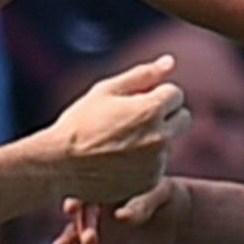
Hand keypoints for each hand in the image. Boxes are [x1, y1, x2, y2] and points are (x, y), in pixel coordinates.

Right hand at [44, 178, 190, 243]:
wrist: (171, 216)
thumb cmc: (162, 195)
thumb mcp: (157, 194)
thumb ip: (139, 205)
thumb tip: (121, 217)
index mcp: (100, 185)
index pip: (84, 192)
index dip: (77, 200)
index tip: (71, 208)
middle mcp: (89, 207)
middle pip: (80, 218)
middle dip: (81, 228)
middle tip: (89, 241)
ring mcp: (89, 229)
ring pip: (73, 237)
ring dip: (65, 242)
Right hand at [45, 55, 189, 203]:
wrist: (59, 165)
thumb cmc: (79, 123)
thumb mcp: (106, 91)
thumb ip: (142, 75)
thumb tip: (169, 62)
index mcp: (151, 111)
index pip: (175, 94)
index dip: (154, 94)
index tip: (133, 101)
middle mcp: (161, 138)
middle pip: (183, 119)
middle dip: (165, 115)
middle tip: (134, 119)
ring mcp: (157, 163)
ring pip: (168, 142)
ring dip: (153, 139)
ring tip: (118, 142)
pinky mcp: (150, 182)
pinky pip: (157, 165)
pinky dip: (144, 161)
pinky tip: (119, 160)